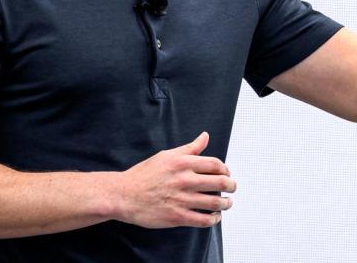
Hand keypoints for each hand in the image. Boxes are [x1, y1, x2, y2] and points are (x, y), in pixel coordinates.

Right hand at [114, 132, 235, 228]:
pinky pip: (203, 220)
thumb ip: (189, 148)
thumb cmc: (144, 174)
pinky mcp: (177, 217)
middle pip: (220, 182)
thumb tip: (205, 136)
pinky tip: (215, 216)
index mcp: (183, 163)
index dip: (225, 169)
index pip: (215, 164)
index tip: (226, 173)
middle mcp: (184, 180)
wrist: (124, 195)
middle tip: (232, 187)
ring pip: (215, 202)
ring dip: (226, 203)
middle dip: (231, 186)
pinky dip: (214, 219)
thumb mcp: (167, 155)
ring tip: (227, 202)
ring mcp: (181, 199)